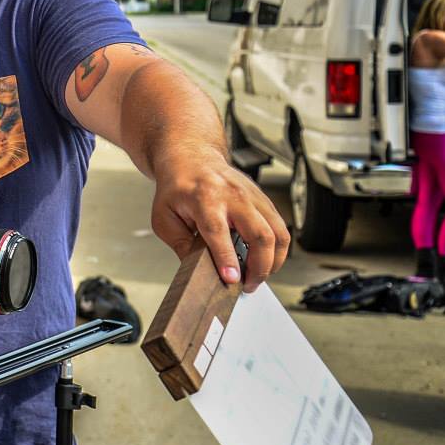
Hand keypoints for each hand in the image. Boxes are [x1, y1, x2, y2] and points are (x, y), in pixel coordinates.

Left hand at [149, 142, 288, 291]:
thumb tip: (198, 270)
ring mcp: (253, 196)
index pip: (218, 231)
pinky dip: (276, 249)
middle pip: (260, 234)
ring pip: (278, 232)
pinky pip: (280, 227)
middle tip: (248, 285)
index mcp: (204, 197)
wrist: (191, 159)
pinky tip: (264, 260)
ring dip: (273, 261)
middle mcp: (233, 195)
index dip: (227, 258)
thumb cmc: (177, 188)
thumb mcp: (164, 217)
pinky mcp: (264, 199)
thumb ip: (180, 245)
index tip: (232, 279)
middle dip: (260, 266)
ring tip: (258, 276)